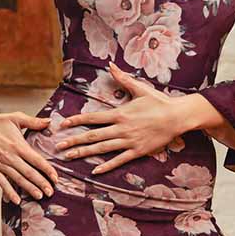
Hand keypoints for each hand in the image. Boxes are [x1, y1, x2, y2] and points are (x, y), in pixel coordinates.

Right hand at [0, 98, 57, 203]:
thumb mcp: (17, 117)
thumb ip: (34, 122)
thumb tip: (49, 121)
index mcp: (18, 145)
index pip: (37, 160)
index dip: (47, 170)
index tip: (55, 178)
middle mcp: (11, 157)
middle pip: (30, 173)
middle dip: (42, 183)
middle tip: (51, 192)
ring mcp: (1, 164)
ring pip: (18, 180)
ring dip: (29, 189)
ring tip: (39, 196)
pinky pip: (2, 183)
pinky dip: (9, 192)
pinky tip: (17, 200)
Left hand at [55, 62, 185, 173]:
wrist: (177, 117)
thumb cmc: (158, 101)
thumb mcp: (139, 88)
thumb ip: (123, 78)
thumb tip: (110, 65)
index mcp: (119, 113)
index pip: (92, 117)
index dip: (76, 121)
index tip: (62, 124)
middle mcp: (121, 128)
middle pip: (92, 135)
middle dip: (73, 140)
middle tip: (57, 146)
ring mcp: (128, 141)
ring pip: (101, 148)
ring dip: (83, 152)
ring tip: (68, 157)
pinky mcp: (137, 151)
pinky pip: (119, 160)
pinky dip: (106, 165)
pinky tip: (94, 170)